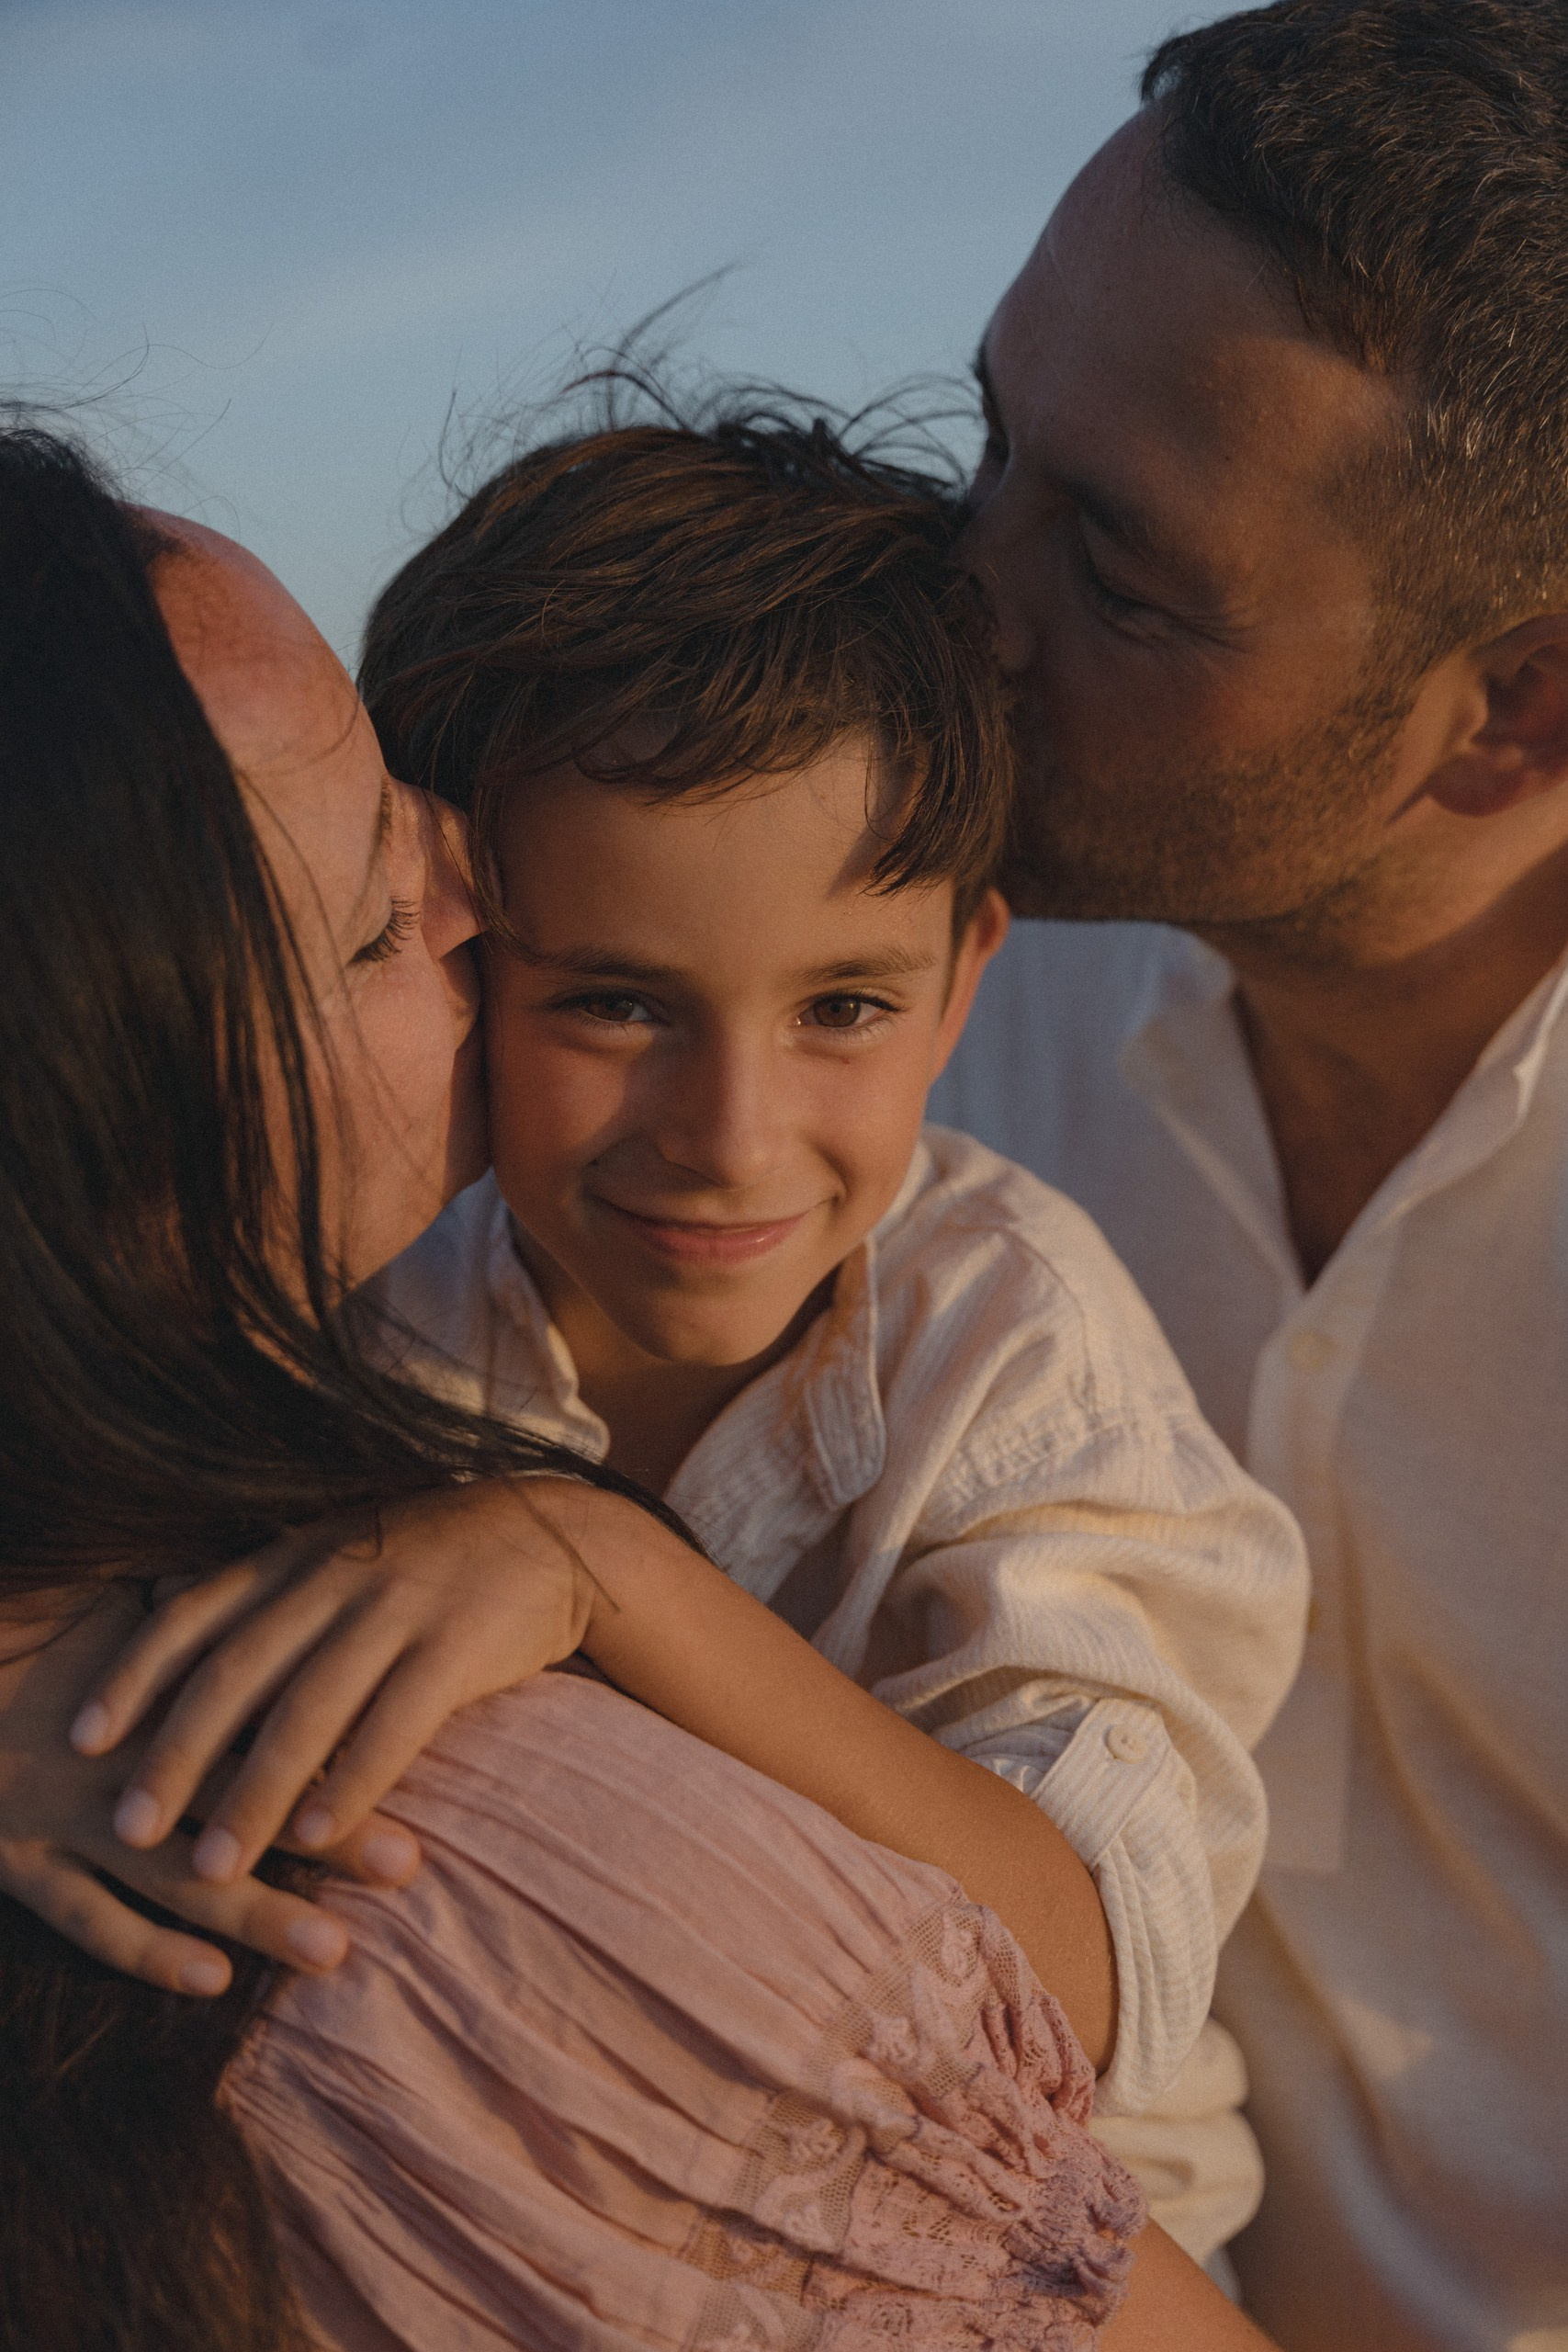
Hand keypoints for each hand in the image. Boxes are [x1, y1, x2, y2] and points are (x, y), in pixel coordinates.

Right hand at [0, 1593, 420, 1995]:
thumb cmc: (16, 1634)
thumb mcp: (105, 1607)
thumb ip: (185, 1609)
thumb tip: (263, 1577)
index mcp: (162, 1697)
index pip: (269, 1717)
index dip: (343, 1738)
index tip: (422, 1755)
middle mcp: (127, 1760)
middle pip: (245, 1798)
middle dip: (328, 1835)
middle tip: (410, 1865)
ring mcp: (67, 1816)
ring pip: (179, 1874)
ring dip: (258, 1913)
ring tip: (332, 1949)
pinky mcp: (11, 1861)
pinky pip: (83, 1917)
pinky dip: (144, 1950)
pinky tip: (208, 1980)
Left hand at [71, 1479, 597, 1887]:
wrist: (559, 1537)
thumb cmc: (433, 1556)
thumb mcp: (337, 1545)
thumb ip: (256, 1581)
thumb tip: (153, 1599)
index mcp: (296, 1556)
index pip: (191, 1616)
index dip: (132, 1677)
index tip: (82, 1740)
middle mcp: (335, 1577)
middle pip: (236, 1674)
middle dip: (175, 1758)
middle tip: (129, 1830)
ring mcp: (397, 1609)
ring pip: (306, 1710)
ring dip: (252, 1795)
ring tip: (213, 1866)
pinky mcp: (457, 1645)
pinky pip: (393, 1723)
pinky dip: (351, 1782)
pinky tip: (317, 1835)